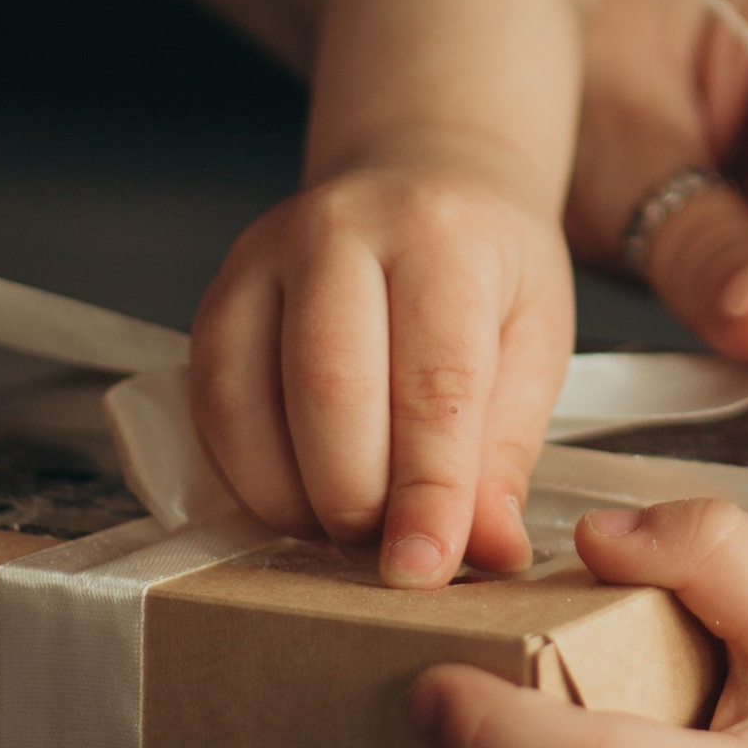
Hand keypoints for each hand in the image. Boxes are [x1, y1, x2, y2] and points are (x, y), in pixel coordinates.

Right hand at [189, 158, 572, 586]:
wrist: (424, 177)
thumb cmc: (488, 267)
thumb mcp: (534, 342)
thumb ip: (506, 450)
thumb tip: (488, 551)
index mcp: (444, 236)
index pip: (433, 380)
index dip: (428, 489)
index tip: (423, 570)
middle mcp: (342, 231)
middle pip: (329, 390)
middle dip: (355, 500)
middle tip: (389, 550)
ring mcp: (264, 257)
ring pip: (251, 402)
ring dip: (295, 497)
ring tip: (349, 526)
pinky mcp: (218, 294)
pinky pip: (213, 405)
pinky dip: (250, 474)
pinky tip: (298, 497)